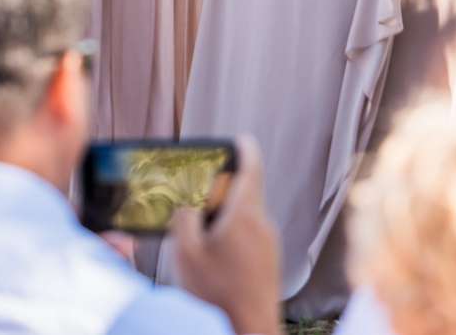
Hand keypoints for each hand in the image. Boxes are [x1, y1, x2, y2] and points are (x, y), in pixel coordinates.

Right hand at [167, 137, 280, 334]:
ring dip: (228, 216)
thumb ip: (185, 220)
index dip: (245, 149)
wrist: (249, 327)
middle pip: (247, 193)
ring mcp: (269, 243)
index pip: (251, 168)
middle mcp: (262, 224)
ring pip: (247, 217)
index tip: (240, 139)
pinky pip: (251, 237)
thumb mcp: (187, 253)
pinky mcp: (270, 261)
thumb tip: (189, 207)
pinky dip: (235, 235)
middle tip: (202, 192)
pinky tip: (217, 256)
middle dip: (225, 189)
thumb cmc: (217, 292)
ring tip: (202, 231)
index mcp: (244, 213)